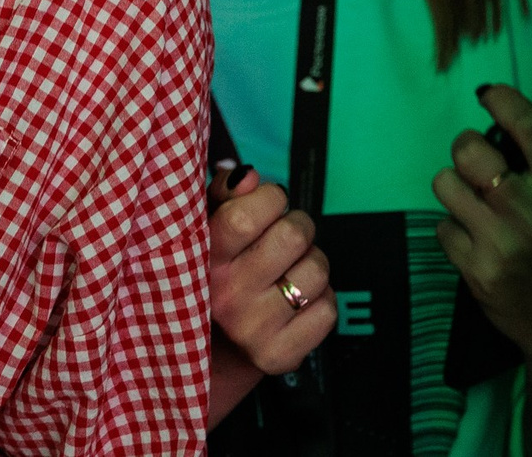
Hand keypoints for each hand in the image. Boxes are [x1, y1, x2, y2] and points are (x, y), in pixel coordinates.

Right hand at [209, 172, 335, 375]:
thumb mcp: (208, 226)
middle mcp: (225, 296)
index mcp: (203, 258)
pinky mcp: (279, 355)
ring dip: (312, 263)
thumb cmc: (217, 269)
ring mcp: (252, 329)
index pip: (245, 216)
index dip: (270, 198)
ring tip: (291, 270)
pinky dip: (322, 300)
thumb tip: (249, 176)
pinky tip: (298, 303)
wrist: (213, 347)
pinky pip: (328, 311)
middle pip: (293, 237)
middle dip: (299, 226)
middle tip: (286, 237)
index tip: (269, 202)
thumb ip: (224, 192)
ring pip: (317, 272)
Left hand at [432, 85, 531, 360]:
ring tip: (477, 205)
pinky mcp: (478, 269)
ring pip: (445, 183)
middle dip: (467, 149)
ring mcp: (500, 238)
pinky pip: (442, 228)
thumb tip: (520, 117)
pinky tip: (478, 242)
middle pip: (468, 148)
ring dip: (456, 190)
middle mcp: (529, 207)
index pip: (524, 122)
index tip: (490, 96)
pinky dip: (455, 232)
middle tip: (478, 163)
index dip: (500, 99)